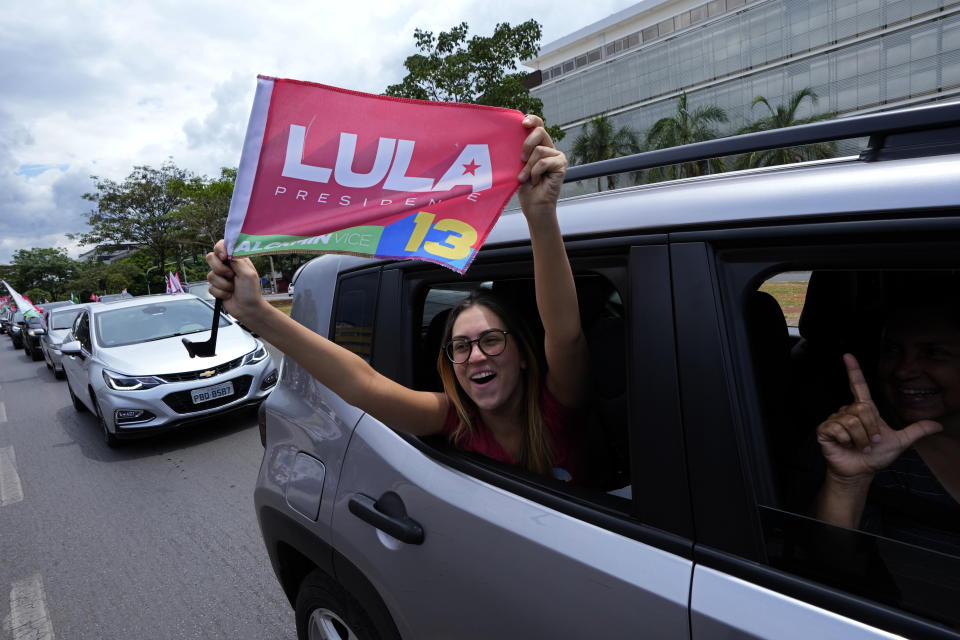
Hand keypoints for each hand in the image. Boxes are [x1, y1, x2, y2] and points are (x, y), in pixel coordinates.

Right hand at [205, 240, 267, 323]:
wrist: (248, 309)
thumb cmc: (252, 291)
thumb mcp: (248, 273)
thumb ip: (236, 260)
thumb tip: (227, 251)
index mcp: (236, 259)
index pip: (222, 246)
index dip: (219, 249)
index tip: (224, 257)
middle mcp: (227, 266)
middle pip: (210, 258)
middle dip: (219, 269)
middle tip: (231, 276)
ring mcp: (220, 277)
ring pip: (210, 275)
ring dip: (223, 284)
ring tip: (233, 289)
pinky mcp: (216, 288)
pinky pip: (210, 287)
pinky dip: (220, 293)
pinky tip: (229, 295)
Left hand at [517, 114, 565, 221]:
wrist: (533, 206)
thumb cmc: (524, 188)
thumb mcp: (518, 165)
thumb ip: (520, 151)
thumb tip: (512, 135)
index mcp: (539, 145)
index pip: (538, 125)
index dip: (532, 120)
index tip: (522, 123)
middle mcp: (550, 148)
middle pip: (540, 131)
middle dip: (527, 144)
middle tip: (521, 159)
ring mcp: (557, 157)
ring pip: (539, 150)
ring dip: (528, 166)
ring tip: (526, 178)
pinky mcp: (561, 165)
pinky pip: (544, 162)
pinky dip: (535, 172)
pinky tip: (535, 181)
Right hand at [817, 353, 942, 481]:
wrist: (860, 471)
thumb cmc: (876, 456)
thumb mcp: (900, 442)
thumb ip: (916, 431)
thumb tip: (938, 425)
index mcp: (864, 410)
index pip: (858, 385)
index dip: (854, 370)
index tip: (848, 355)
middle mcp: (848, 411)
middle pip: (862, 408)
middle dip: (870, 428)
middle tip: (870, 441)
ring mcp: (836, 419)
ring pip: (852, 420)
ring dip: (860, 438)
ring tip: (859, 445)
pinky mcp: (826, 429)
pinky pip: (838, 428)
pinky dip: (846, 440)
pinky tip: (846, 445)